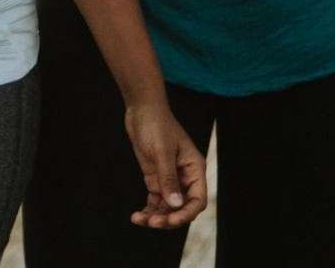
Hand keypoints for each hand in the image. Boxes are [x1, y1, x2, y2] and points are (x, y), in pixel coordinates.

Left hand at [123, 102, 206, 228]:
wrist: (141, 110)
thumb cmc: (156, 126)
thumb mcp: (161, 152)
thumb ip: (168, 178)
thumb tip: (175, 205)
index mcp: (194, 169)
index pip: (197, 200)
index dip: (186, 214)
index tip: (170, 220)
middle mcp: (185, 177)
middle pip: (182, 207)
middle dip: (169, 218)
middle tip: (152, 223)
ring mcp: (170, 179)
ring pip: (168, 207)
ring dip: (156, 217)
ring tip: (139, 220)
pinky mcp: (156, 178)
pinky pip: (156, 201)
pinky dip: (148, 210)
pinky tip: (137, 216)